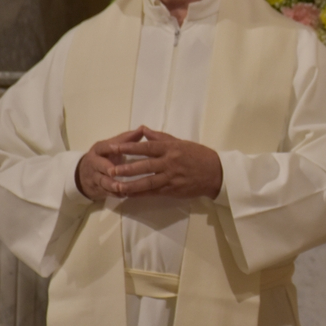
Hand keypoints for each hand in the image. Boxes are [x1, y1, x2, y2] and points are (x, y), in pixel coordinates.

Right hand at [75, 127, 144, 200]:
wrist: (83, 175)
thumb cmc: (104, 157)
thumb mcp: (111, 146)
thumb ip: (126, 139)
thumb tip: (142, 129)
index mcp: (99, 150)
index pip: (103, 147)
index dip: (110, 148)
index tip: (117, 148)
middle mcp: (94, 163)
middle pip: (99, 165)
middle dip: (107, 169)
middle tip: (115, 171)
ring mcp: (95, 177)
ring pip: (102, 181)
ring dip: (112, 185)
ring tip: (122, 188)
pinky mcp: (98, 189)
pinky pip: (106, 192)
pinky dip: (115, 194)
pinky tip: (124, 195)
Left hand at [108, 126, 223, 199]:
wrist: (215, 173)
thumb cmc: (198, 155)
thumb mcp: (181, 142)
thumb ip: (160, 137)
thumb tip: (143, 130)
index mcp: (171, 148)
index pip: (147, 147)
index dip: (129, 147)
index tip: (114, 147)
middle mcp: (170, 162)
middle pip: (145, 166)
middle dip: (126, 169)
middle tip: (110, 170)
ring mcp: (171, 177)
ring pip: (147, 182)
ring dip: (130, 185)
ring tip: (116, 186)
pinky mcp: (173, 190)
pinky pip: (154, 193)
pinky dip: (141, 194)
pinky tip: (129, 195)